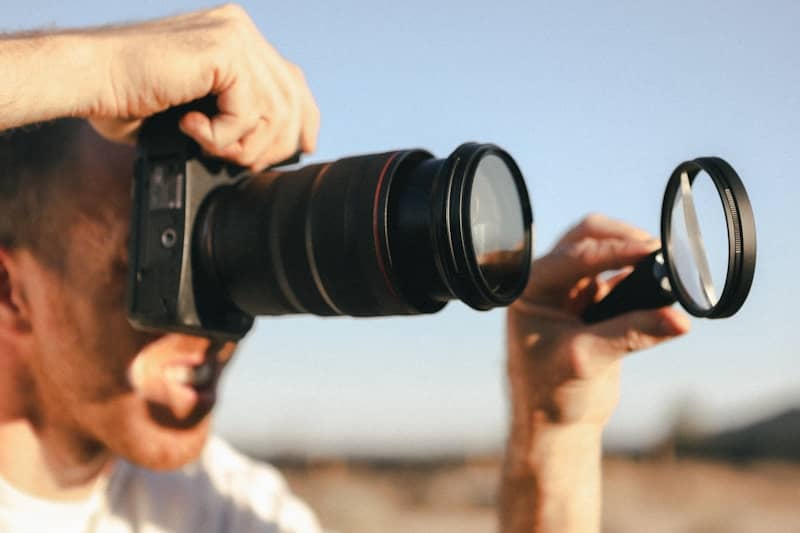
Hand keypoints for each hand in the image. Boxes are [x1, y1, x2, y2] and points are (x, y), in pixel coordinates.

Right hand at [84, 4, 319, 169]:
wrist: (88, 79)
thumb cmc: (129, 97)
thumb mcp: (198, 108)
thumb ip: (234, 113)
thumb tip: (274, 146)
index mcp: (236, 40)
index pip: (292, 80)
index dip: (304, 118)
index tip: (303, 148)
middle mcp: (240, 31)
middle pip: (291, 98)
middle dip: (274, 144)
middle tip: (240, 161)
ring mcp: (234, 36)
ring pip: (274, 111)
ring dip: (241, 144)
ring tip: (206, 144)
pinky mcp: (223, 50)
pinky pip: (248, 112)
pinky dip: (221, 135)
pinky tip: (190, 127)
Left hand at [499, 214, 690, 531]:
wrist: (554, 424)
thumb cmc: (551, 394)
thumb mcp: (587, 361)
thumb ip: (630, 334)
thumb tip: (679, 320)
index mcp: (531, 289)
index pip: (573, 256)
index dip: (613, 251)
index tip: (650, 250)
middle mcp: (548, 283)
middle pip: (587, 239)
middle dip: (622, 239)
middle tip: (657, 250)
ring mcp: (573, 291)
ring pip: (606, 254)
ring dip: (634, 255)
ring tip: (665, 265)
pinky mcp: (596, 305)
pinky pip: (624, 280)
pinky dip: (643, 279)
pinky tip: (664, 288)